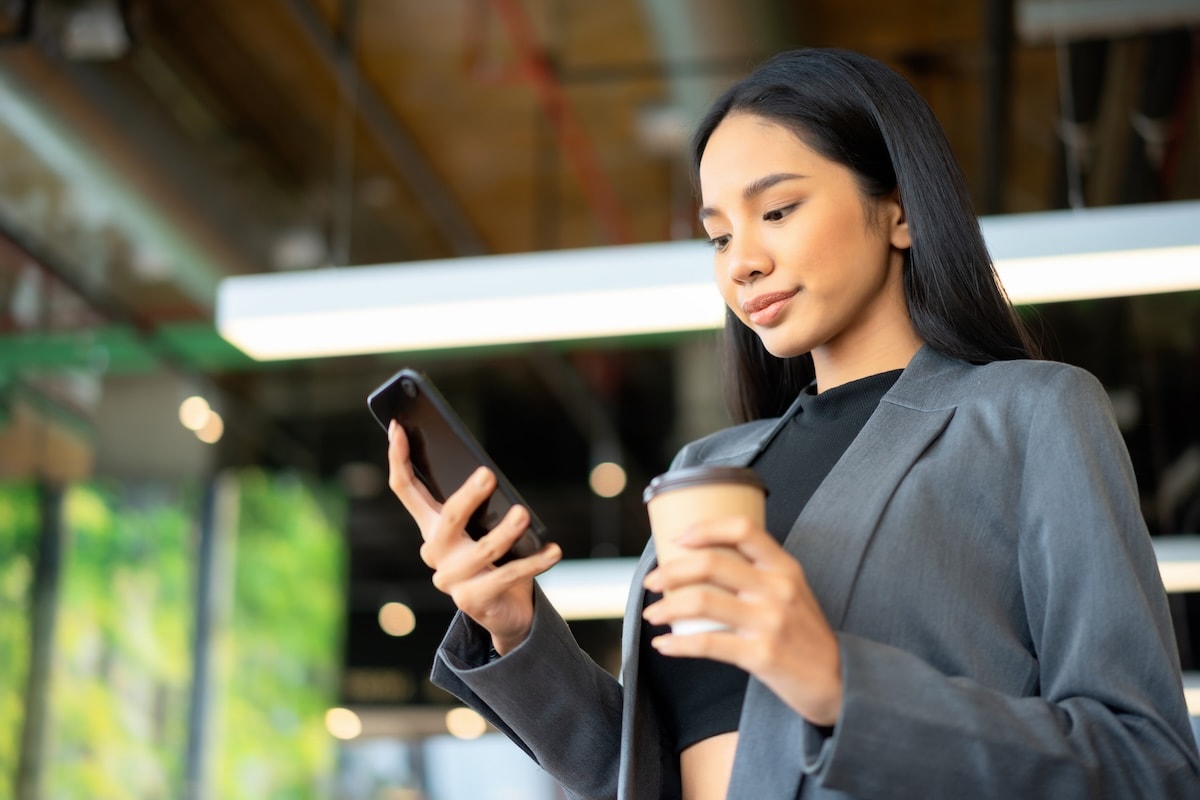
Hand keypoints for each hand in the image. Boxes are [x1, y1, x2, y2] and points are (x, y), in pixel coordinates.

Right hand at [387, 420, 561, 653]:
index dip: (398, 457)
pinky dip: (535, 562)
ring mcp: (451, 578)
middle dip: (468, 496)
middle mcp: (435, 551)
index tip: (399, 426)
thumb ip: (483, 504)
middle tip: (488, 474)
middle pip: (447, 518)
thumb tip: (491, 474)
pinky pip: (507, 576)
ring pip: (481, 549)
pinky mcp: (473, 600)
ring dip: (506, 532)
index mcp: (432, 526)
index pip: (406, 489)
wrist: (504, 612)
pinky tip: (554, 551)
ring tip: (523, 514)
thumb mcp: (484, 527)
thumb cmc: (495, 558)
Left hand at [641, 517, 842, 725]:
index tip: (678, 538)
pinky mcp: (762, 655)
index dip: (705, 527)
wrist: (839, 682)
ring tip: (651, 613)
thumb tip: (705, 562)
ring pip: (702, 602)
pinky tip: (663, 645)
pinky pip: (707, 644)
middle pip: (711, 563)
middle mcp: (778, 589)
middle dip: (671, 570)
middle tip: (651, 580)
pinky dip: (677, 645)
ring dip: (666, 606)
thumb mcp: (793, 592)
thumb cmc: (805, 635)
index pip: (743, 529)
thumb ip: (760, 574)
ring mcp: (770, 621)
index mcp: (785, 567)